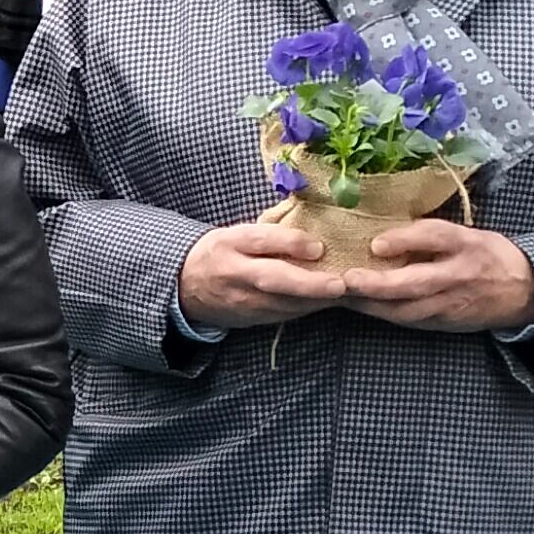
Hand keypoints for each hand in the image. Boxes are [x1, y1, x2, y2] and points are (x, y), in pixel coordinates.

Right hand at [178, 219, 351, 329]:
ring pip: (283, 303)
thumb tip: (314, 215)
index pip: (261, 241)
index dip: (290, 243)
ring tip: (347, 294)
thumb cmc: (221, 251)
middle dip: (308, 283)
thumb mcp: (237, 232)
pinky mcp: (250, 319)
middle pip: (273, 279)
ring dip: (316, 300)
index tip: (318, 247)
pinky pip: (284, 314)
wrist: (185, 285)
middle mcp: (234, 273)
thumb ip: (270, 228)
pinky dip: (308, 308)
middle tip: (339, 285)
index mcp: (230, 243)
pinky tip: (328, 302)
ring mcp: (241, 300)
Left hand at [342, 219, 533, 332]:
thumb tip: (381, 240)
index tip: (375, 244)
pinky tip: (359, 305)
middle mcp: (458, 278)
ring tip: (340, 294)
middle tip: (345, 279)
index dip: (405, 240)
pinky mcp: (444, 324)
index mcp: (466, 247)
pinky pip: (408, 320)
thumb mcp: (465, 234)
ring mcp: (450, 306)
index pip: (436, 238)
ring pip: (405, 309)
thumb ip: (427, 235)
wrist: (525, 292)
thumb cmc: (488, 255)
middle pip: (414, 283)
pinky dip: (382, 313)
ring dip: (371, 304)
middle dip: (376, 284)